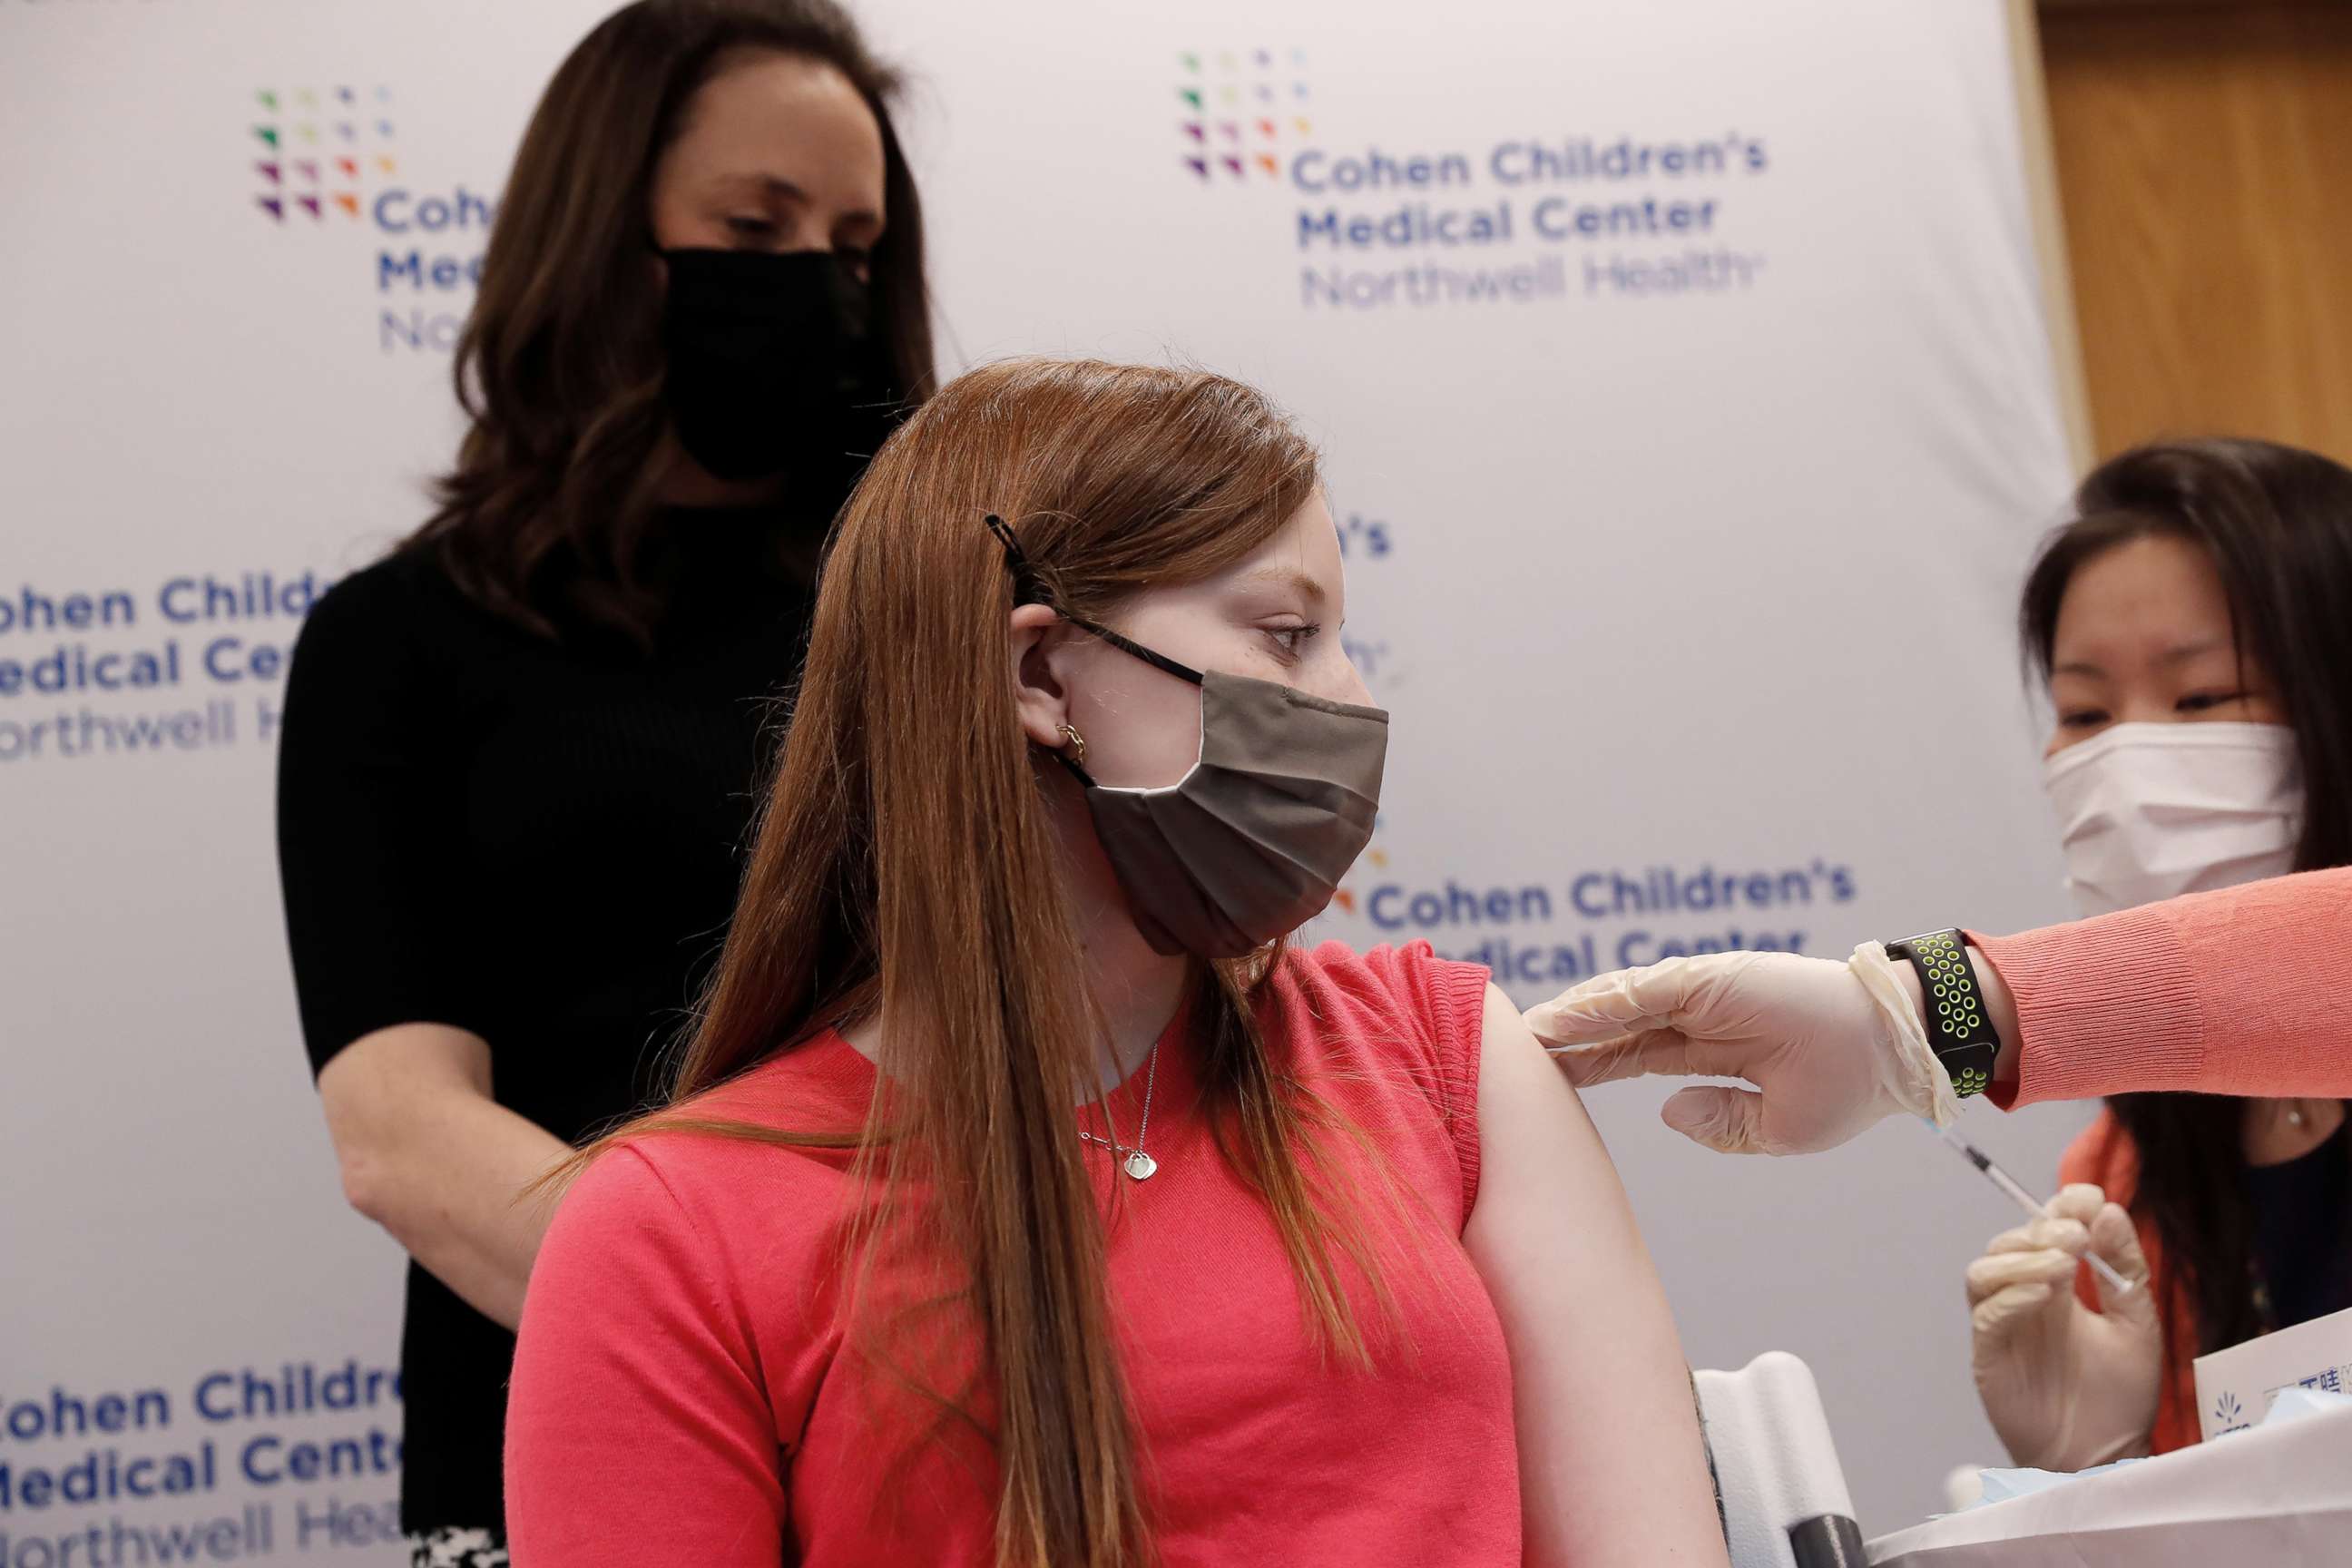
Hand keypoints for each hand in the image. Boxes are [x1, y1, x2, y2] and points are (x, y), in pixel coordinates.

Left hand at [1523, 949, 1951, 1154]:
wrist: (1893, 1054)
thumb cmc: (1847, 1089)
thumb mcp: (1775, 1128)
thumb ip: (1718, 1123)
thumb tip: (1664, 1112)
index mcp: (1712, 1050)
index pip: (1631, 1055)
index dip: (1587, 1065)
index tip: (1541, 1081)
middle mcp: (1700, 1016)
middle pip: (1614, 1029)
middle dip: (1564, 1042)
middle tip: (1509, 1055)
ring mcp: (1705, 994)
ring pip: (1621, 1006)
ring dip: (1570, 1020)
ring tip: (1522, 1037)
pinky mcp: (1714, 978)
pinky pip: (1645, 991)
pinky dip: (1601, 1002)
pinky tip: (1560, 1018)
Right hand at [1966, 1183, 2159, 1469]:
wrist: (2108, 1456)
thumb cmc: (2121, 1395)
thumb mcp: (2139, 1322)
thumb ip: (2124, 1268)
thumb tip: (2108, 1210)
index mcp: (2058, 1287)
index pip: (2045, 1230)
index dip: (2060, 1207)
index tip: (2087, 1196)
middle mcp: (2025, 1298)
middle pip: (2010, 1243)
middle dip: (2042, 1230)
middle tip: (2076, 1236)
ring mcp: (2003, 1324)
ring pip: (1985, 1270)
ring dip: (2021, 1258)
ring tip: (2062, 1265)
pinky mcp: (1988, 1353)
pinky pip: (1987, 1312)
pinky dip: (2012, 1295)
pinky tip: (2045, 1293)